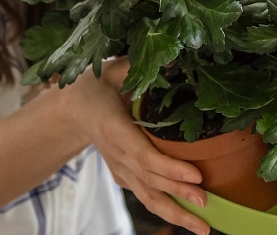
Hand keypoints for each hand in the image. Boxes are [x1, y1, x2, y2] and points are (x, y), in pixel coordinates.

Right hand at [67, 59, 210, 234]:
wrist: (69, 110)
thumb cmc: (93, 87)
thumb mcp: (112, 69)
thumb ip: (136, 66)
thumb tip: (174, 59)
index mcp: (113, 128)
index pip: (142, 154)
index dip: (169, 167)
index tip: (196, 174)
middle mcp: (116, 154)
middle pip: (149, 180)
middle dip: (178, 193)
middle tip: (207, 202)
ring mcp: (120, 169)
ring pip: (147, 196)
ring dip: (175, 213)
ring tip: (203, 228)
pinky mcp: (124, 175)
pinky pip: (146, 196)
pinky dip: (166, 209)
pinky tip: (189, 220)